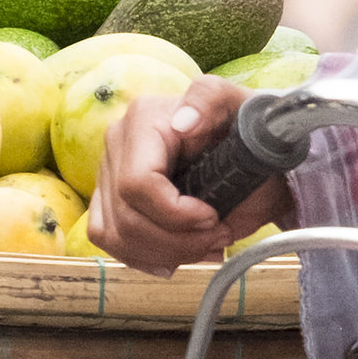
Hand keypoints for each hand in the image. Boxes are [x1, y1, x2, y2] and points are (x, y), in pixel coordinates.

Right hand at [87, 78, 288, 273]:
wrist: (248, 148)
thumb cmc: (246, 130)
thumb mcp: (242, 107)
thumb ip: (212, 101)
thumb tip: (183, 123)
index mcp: (144, 118)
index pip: (138, 184)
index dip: (175, 214)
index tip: (213, 217)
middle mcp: (118, 143)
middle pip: (127, 218)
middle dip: (179, 241)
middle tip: (220, 238)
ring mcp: (109, 171)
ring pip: (116, 236)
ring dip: (165, 254)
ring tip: (205, 248)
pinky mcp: (109, 197)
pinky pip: (109, 240)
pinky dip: (144, 258)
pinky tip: (176, 258)